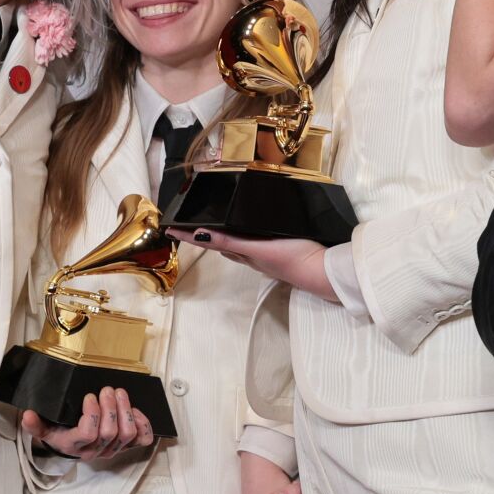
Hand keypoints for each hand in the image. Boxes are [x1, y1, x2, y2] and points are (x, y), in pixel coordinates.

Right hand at [20, 387, 153, 459]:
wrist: (72, 448)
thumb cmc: (61, 435)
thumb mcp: (45, 430)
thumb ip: (36, 425)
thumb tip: (26, 415)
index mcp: (76, 445)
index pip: (89, 433)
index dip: (92, 414)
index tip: (89, 396)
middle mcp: (96, 450)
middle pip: (111, 432)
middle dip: (111, 407)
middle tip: (107, 389)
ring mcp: (113, 449)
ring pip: (127, 434)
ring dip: (126, 410)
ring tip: (120, 393)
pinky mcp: (126, 445)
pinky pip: (141, 439)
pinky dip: (142, 423)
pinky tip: (134, 410)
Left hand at [166, 228, 337, 301]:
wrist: (323, 271)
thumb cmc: (293, 258)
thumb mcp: (259, 248)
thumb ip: (231, 241)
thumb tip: (200, 233)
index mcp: (244, 253)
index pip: (211, 241)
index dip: (190, 235)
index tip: (170, 228)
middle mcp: (251, 255)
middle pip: (221, 244)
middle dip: (205, 233)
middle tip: (190, 222)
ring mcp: (266, 254)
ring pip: (238, 244)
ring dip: (225, 234)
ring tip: (215, 222)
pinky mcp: (280, 251)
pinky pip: (255, 241)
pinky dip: (247, 233)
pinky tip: (255, 228)